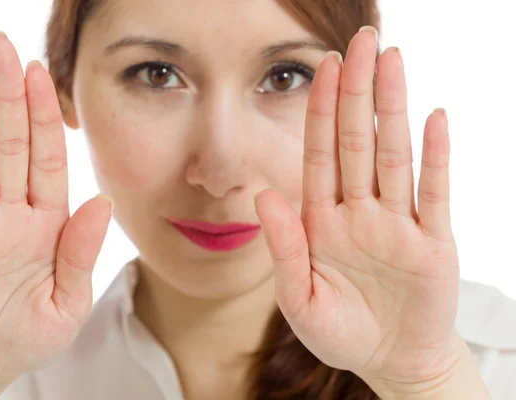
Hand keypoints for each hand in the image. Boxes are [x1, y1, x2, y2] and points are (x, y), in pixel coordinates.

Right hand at [0, 32, 110, 390]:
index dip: (43, 118)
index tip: (40, 76)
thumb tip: (101, 200)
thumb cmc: (25, 339)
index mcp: (47, 224)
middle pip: (10, 144)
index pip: (46, 159)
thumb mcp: (65, 303)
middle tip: (3, 47)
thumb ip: (81, 253)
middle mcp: (10, 213)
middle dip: (8, 96)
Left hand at [256, 26, 462, 389]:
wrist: (390, 362)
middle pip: (357, 142)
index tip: (321, 68)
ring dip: (393, 110)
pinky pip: (434, 193)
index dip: (320, 112)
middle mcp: (358, 212)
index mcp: (321, 221)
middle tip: (360, 42)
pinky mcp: (433, 243)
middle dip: (356, 93)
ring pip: (393, 156)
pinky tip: (433, 119)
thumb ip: (283, 247)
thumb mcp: (299, 297)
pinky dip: (434, 158)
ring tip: (392, 62)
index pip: (320, 154)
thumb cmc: (340, 332)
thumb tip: (264, 195)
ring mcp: (397, 223)